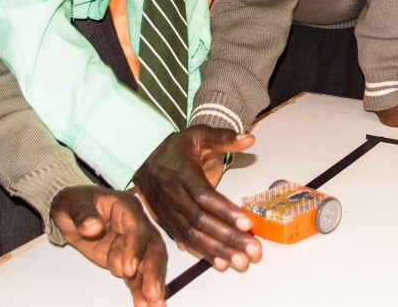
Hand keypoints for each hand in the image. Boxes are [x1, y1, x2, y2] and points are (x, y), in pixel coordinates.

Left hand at [51, 186, 166, 306]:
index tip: (128, 268)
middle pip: (153, 248)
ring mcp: (133, 246)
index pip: (137, 228)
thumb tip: (93, 227)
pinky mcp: (127, 261)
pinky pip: (137, 277)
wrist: (71, 213)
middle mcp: (137, 226)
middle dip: (153, 271)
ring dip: (153, 285)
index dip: (135, 248)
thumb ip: (83, 214)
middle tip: (152, 293)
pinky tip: (145, 305)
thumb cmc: (74, 203)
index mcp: (127, 208)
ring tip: (155, 305)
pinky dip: (141, 291)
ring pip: (149, 266)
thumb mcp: (72, 203)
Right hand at [132, 128, 261, 270]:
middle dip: (228, 237)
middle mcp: (173, 196)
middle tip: (253, 250)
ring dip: (219, 251)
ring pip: (194, 236)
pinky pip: (186, 241)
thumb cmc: (177, 148)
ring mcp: (169, 212)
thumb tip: (249, 138)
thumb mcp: (199, 134)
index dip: (225, 211)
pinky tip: (221, 263)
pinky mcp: (167, 223)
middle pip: (202, 221)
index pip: (205, 196)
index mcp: (182, 173)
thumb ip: (223, 137)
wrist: (144, 159)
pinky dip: (203, 253)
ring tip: (242, 262)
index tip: (247, 223)